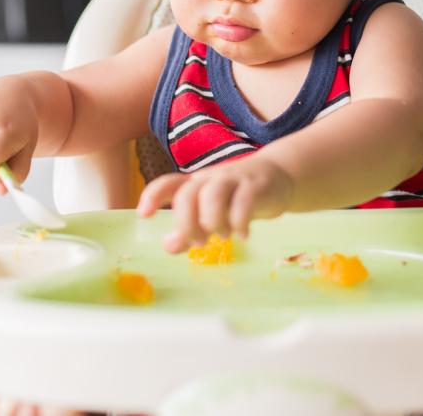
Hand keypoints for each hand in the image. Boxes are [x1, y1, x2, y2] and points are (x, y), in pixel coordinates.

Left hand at [136, 157, 294, 252]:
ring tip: (223, 236)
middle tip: (200, 242)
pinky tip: (244, 235)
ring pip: (213, 194)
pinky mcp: (255, 186)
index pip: (169, 183)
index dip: (153, 196)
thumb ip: (189, 229)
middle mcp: (211, 178)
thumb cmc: (238, 197)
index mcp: (196, 183)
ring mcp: (234, 179)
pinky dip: (240, 222)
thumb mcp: (211, 212)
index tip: (144, 215)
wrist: (278, 176)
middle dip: (188, 223)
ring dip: (213, 221)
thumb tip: (167, 246)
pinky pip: (244, 202)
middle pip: (188, 194)